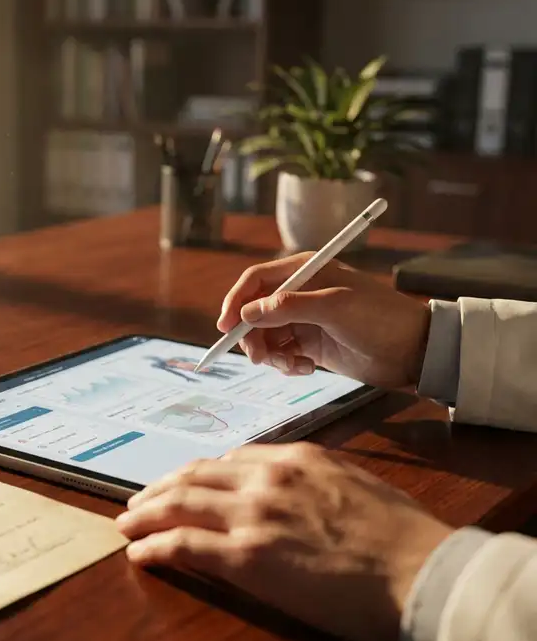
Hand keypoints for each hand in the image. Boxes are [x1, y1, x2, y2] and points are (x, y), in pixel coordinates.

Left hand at [116, 443, 452, 640]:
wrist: (424, 572)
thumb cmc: (404, 537)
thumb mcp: (356, 485)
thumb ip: (314, 480)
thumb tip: (292, 489)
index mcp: (294, 459)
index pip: (228, 459)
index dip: (197, 474)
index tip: (182, 485)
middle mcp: (266, 478)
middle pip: (194, 475)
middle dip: (159, 488)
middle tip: (138, 499)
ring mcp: (252, 515)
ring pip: (179, 503)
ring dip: (144, 512)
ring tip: (126, 521)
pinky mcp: (245, 556)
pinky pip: (182, 545)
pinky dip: (153, 545)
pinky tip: (138, 552)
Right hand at [219, 253, 431, 387]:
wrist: (415, 351)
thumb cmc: (379, 318)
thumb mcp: (333, 307)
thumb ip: (287, 307)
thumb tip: (247, 313)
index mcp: (305, 271)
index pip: (256, 280)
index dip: (236, 301)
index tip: (225, 328)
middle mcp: (300, 292)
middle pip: (255, 312)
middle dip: (252, 336)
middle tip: (259, 359)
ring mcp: (305, 319)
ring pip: (266, 336)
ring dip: (271, 354)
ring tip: (292, 366)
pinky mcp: (312, 344)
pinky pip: (282, 353)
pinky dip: (286, 364)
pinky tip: (305, 369)